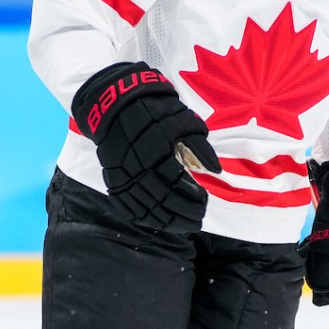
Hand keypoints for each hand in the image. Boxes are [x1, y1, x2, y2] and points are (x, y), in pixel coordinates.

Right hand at [71, 61, 221, 232]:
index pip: (177, 182)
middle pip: (162, 199)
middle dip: (183, 213)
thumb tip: (215, 170)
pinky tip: (160, 223)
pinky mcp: (112, 179)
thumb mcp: (182, 119)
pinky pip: (127, 206)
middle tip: (199, 219)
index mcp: (156, 149)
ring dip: (167, 220)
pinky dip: (144, 218)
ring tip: (185, 226)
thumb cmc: (155, 109)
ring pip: (145, 207)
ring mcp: (122, 175)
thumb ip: (199, 145)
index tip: (205, 203)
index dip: (192, 197)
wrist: (115, 103)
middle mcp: (137, 165)